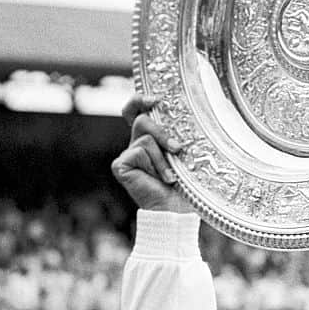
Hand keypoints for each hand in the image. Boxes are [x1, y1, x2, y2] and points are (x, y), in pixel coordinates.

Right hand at [111, 95, 194, 212]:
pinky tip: (161, 179)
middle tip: (177, 148)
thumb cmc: (186, 183)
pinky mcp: (120, 165)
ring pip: (145, 137)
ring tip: (171, 175)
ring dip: (163, 157)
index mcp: (150, 138)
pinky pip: (139, 151)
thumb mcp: (184, 152)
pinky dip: (155, 165)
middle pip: (142, 120)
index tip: (156, 100)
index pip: (136, 110)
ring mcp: (127, 155)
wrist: (178, 209)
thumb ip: (177, 132)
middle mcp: (135, 144)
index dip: (140, 100)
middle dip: (163, 133)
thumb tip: (187, 112)